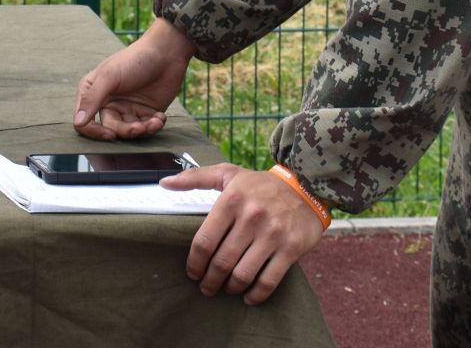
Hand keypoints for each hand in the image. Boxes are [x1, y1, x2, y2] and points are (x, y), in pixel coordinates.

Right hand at [72, 17, 196, 140]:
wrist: (167, 52)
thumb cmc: (135, 59)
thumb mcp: (110, 76)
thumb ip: (92, 99)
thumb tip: (78, 122)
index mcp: (93, 93)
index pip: (84, 122)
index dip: (95, 132)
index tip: (111, 134)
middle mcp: (108, 103)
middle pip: (110, 130)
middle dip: (126, 131)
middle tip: (140, 127)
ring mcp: (128, 109)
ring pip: (130, 132)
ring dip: (143, 130)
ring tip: (155, 121)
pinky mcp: (145, 112)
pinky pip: (146, 129)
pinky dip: (154, 126)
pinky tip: (160, 117)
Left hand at [165, 163, 325, 304]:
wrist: (305, 186)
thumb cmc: (261, 185)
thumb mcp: (228, 174)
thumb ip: (195, 178)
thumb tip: (164, 183)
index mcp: (232, 199)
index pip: (204, 241)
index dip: (194, 263)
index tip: (192, 273)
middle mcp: (252, 217)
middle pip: (221, 262)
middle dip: (210, 281)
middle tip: (207, 288)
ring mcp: (273, 234)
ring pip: (243, 274)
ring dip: (230, 288)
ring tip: (226, 289)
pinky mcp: (291, 249)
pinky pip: (269, 281)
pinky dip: (256, 295)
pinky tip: (248, 297)